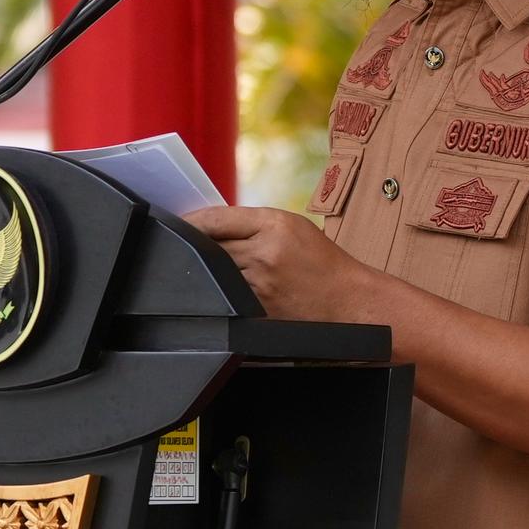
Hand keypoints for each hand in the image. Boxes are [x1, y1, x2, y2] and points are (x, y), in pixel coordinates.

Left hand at [182, 205, 382, 323]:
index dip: (190, 221)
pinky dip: (222, 295)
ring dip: (208, 274)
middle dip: (194, 247)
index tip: (177, 223)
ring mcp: (260, 284)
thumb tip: (210, 228)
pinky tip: (226, 294)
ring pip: (215, 275)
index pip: (215, 218)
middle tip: (181, 247)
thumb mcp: (294, 229)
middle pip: (209, 246)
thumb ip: (254, 225)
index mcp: (275, 224)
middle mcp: (265, 251)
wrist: (350, 302)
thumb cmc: (324, 264)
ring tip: (211, 273)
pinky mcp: (259, 310)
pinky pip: (227, 299)